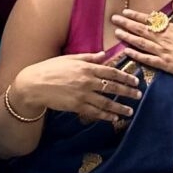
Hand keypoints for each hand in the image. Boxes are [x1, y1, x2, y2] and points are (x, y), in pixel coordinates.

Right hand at [10, 52, 140, 128]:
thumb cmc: (50, 68)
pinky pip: (95, 112)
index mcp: (86, 67)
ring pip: (106, 102)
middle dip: (127, 92)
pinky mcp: (76, 106)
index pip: (111, 72)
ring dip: (120, 107)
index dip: (125, 77)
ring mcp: (82, 95)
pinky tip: (114, 117)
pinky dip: (106, 115)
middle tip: (138, 95)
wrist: (34, 84)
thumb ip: (88, 58)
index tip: (135, 80)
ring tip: (130, 111)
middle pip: (112, 87)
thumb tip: (104, 54)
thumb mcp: (70, 59)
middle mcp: (87, 81)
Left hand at [112, 0, 172, 91]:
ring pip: (140, 43)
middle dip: (126, 24)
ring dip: (127, 37)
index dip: (135, 16)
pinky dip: (136, 55)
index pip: (149, 20)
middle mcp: (163, 38)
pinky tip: (126, 51)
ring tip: (116, 33)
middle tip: (113, 19)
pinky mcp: (163, 64)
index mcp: (170, 28)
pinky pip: (146, 59)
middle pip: (140, 29)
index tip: (124, 12)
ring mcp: (162, 51)